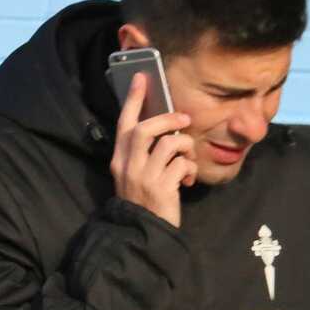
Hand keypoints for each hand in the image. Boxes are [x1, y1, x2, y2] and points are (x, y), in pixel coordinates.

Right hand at [109, 72, 194, 227]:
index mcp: (120, 159)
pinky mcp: (162, 188)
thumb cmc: (143, 201)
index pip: (125, 123)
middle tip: (183, 120)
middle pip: (145, 129)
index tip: (141, 78)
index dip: (134, 99)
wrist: (142, 232)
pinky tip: (188, 179)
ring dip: (185, 147)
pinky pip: (182, 165)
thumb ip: (143, 154)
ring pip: (168, 144)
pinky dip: (189, 168)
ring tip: (188, 157)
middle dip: (167, 119)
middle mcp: (128, 165)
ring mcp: (144, 177)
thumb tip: (166, 131)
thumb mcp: (135, 175)